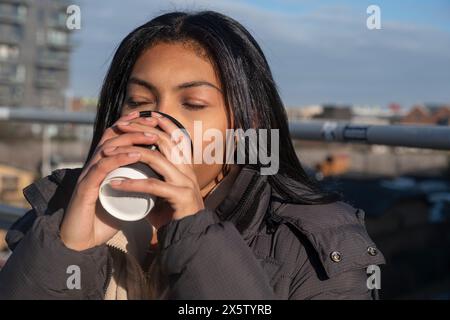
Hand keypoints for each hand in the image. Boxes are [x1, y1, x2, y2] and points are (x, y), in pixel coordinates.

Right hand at [60, 111, 159, 250]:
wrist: (79, 242)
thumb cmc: (100, 221)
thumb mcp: (122, 200)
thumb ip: (134, 190)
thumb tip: (156, 184)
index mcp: (101, 166)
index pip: (115, 138)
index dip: (131, 125)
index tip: (152, 120)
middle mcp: (93, 166)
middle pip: (112, 136)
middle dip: (134, 127)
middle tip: (154, 123)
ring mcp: (88, 175)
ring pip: (108, 148)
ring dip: (131, 140)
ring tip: (151, 137)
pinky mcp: (85, 188)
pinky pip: (102, 168)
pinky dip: (120, 159)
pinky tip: (135, 155)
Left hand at [105, 113, 203, 229]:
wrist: (191, 236)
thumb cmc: (174, 215)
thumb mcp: (164, 192)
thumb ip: (154, 179)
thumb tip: (135, 171)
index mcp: (185, 167)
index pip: (177, 138)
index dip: (163, 123)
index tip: (147, 114)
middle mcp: (187, 171)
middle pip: (165, 141)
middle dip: (141, 130)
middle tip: (121, 127)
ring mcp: (185, 183)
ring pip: (158, 159)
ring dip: (131, 153)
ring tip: (110, 154)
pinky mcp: (181, 197)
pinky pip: (153, 186)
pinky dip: (133, 184)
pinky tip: (116, 183)